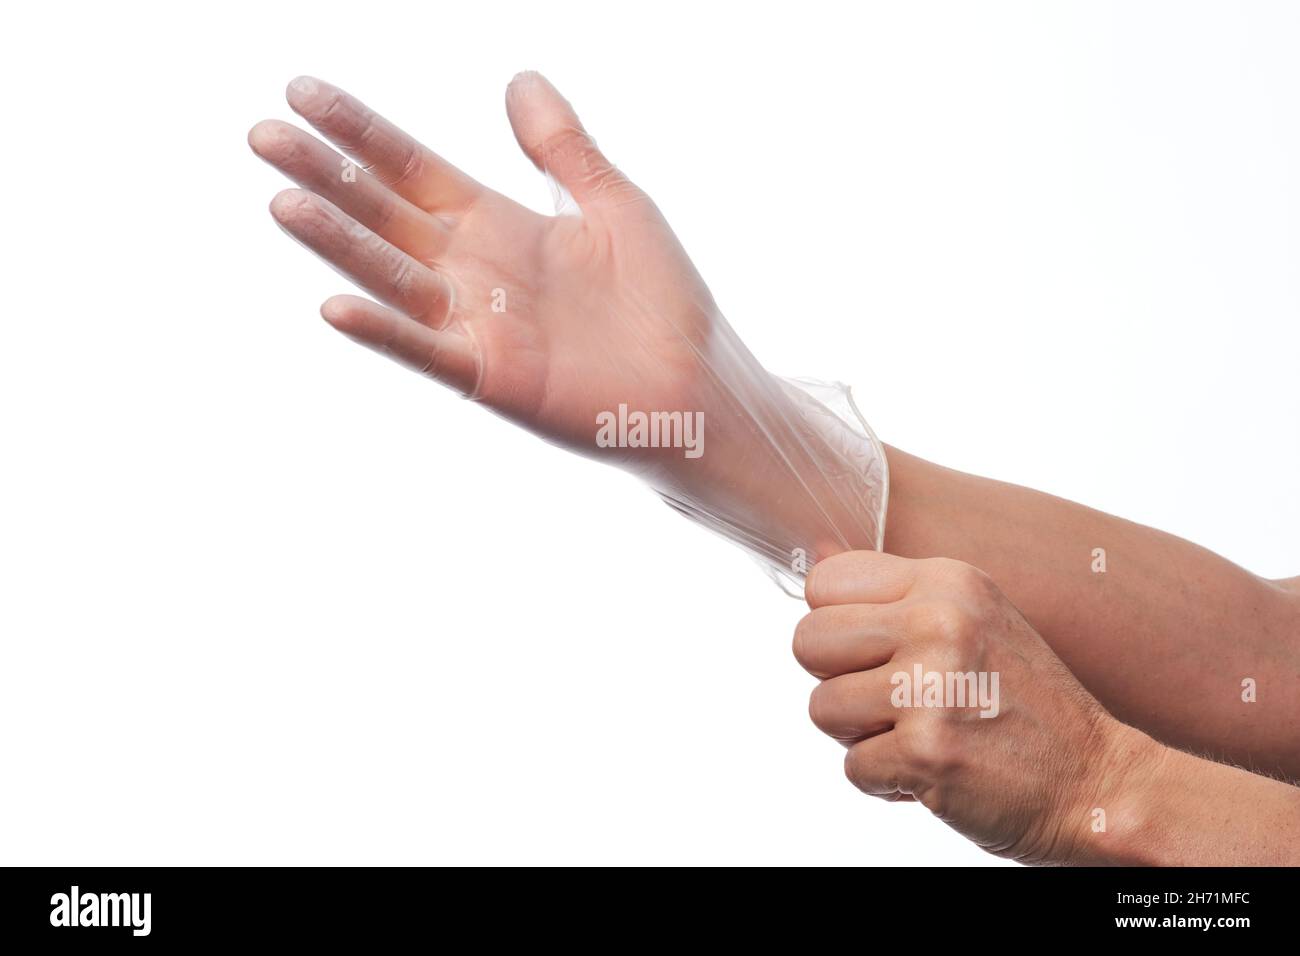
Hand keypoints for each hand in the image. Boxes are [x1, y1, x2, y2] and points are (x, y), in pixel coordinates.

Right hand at [250, 73, 728, 468]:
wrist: (698, 384)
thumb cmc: (664, 299)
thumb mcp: (615, 202)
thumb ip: (563, 147)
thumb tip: (519, 78)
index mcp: (498, 225)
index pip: (413, 169)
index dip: (361, 132)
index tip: (302, 92)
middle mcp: (475, 272)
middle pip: (385, 215)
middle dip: (327, 176)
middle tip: (264, 135)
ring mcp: (477, 326)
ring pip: (393, 276)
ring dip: (339, 244)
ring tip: (283, 202)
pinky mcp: (492, 377)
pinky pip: (427, 352)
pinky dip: (385, 332)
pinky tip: (336, 306)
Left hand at [794, 550, 1155, 863]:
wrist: (1099, 780)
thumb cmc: (1023, 702)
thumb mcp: (974, 618)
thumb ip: (897, 594)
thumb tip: (815, 558)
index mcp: (946, 581)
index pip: (824, 583)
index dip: (836, 628)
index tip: (874, 653)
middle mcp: (939, 622)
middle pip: (806, 642)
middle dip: (837, 682)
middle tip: (889, 702)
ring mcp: (933, 687)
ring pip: (821, 708)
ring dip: (861, 737)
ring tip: (916, 734)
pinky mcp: (928, 750)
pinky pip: (853, 767)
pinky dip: (886, 781)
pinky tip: (933, 770)